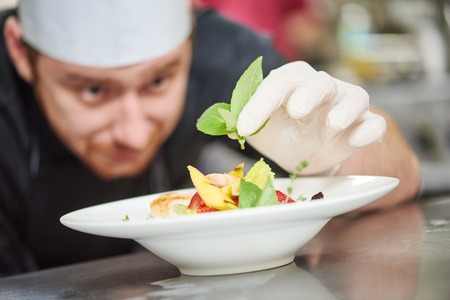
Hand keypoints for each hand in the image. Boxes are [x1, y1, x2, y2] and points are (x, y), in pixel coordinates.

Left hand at [237, 61, 386, 174]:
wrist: (306, 155)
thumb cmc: (281, 134)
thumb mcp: (259, 131)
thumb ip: (242, 124)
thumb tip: (225, 125)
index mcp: (290, 84)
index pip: (277, 85)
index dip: (260, 104)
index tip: (244, 128)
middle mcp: (320, 89)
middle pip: (319, 82)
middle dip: (309, 93)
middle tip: (296, 110)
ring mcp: (345, 106)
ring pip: (355, 96)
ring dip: (346, 109)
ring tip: (333, 123)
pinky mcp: (362, 126)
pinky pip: (374, 123)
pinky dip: (370, 129)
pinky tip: (360, 139)